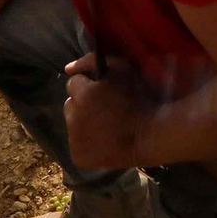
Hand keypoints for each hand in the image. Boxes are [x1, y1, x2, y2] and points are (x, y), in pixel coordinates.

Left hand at [64, 54, 149, 170]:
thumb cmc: (138, 97)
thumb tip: (68, 68)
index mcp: (84, 94)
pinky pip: (77, 143)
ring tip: (106, 123)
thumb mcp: (122, 69)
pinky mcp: (77, 156)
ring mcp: (74, 140)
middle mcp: (74, 117)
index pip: (73, 83)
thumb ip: (91, 61)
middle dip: (83, 103)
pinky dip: (86, 140)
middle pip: (70, 104)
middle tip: (104, 106)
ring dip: (84, 120)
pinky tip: (104, 138)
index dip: (88, 84)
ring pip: (73, 123)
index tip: (102, 89)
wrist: (149, 135)